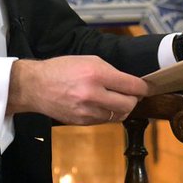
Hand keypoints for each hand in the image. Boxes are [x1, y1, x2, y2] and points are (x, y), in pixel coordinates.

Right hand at [6, 56, 147, 124]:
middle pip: (129, 104)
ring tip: (117, 99)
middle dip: (134, 100)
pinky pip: (105, 120)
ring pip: (119, 115)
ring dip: (122, 108)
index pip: (132, 86)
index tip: (147, 87)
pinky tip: (103, 105)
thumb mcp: (88, 60)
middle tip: (133, 94)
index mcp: (97, 74)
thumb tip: (130, 83)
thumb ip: (110, 71)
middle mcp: (93, 94)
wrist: (35, 86)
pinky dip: (109, 114)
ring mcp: (87, 110)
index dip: (143, 88)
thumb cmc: (62, 69)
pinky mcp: (82, 122)